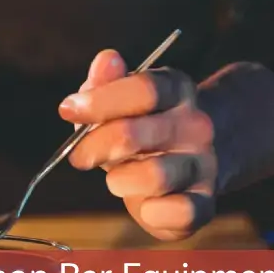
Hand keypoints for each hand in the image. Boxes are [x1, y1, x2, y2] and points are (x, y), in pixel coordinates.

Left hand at [58, 50, 216, 240]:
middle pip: (132, 134)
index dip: (99, 101)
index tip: (67, 110)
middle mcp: (196, 125)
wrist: (201, 156)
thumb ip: (105, 83)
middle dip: (93, 147)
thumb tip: (106, 59)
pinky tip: (145, 203)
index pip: (142, 89)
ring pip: (153, 177)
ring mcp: (205, 164)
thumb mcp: (123, 98)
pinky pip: (178, 212)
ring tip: (117, 178)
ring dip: (119, 180)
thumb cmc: (145, 124)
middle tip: (79, 156)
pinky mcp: (206, 202)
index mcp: (176, 90)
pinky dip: (152, 212)